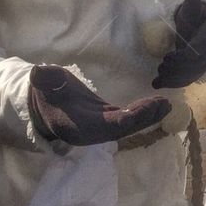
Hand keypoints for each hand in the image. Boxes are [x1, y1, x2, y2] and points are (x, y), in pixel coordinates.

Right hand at [28, 65, 171, 146]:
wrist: (43, 104)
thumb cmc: (46, 92)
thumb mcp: (45, 83)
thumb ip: (46, 79)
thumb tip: (38, 72)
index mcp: (78, 126)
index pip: (106, 125)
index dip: (126, 119)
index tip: (143, 109)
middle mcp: (92, 132)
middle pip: (122, 128)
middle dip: (143, 118)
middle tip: (164, 105)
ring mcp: (101, 128)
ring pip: (127, 126)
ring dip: (147, 117)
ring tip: (167, 105)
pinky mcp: (106, 120)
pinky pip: (127, 120)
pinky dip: (142, 114)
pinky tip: (157, 105)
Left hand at [152, 0, 205, 88]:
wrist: (199, 26)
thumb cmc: (194, 16)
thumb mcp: (192, 8)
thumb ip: (191, 3)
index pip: (200, 49)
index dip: (184, 57)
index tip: (167, 57)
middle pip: (196, 65)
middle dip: (177, 69)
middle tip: (161, 66)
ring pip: (192, 75)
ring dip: (174, 79)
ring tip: (157, 77)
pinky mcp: (198, 70)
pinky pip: (187, 79)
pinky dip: (173, 84)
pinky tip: (158, 84)